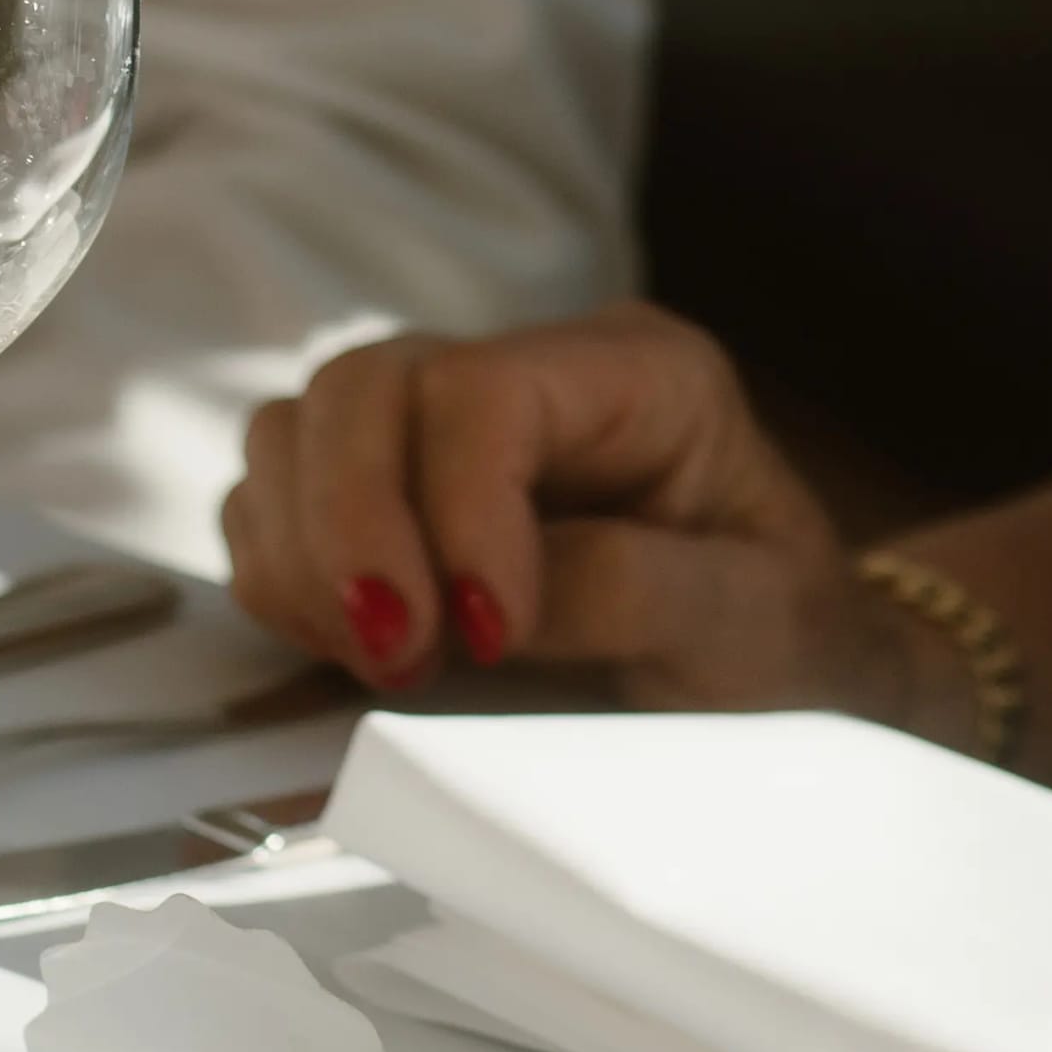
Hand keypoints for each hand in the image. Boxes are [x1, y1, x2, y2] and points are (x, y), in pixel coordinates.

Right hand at [225, 309, 937, 729]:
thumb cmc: (781, 642)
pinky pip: (270, 500)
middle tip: (401, 657)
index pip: (482, 388)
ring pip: (295, 430)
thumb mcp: (752, 624)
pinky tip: (359, 645)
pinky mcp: (385, 490)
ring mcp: (441, 425)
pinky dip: (285, 577)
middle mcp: (524, 372)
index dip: (456, 508)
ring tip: (390, 659)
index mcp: (635, 372)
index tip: (486, 637)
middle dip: (352, 530)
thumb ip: (632, 592)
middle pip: (363, 386)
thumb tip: (482, 599)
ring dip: (309, 557)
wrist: (775, 680)